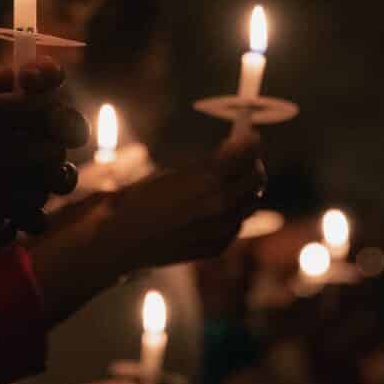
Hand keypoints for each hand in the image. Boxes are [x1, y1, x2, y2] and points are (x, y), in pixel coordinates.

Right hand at [107, 133, 266, 269]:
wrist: (126, 238)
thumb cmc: (145, 199)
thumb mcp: (177, 171)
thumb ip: (210, 162)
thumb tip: (235, 147)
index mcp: (209, 179)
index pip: (247, 153)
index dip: (251, 142)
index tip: (250, 136)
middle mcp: (221, 205)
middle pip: (257, 179)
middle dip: (253, 164)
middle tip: (245, 158)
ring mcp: (221, 229)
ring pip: (251, 203)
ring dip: (246, 189)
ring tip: (233, 182)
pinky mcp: (218, 246)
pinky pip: (237, 224)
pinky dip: (234, 212)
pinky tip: (219, 207)